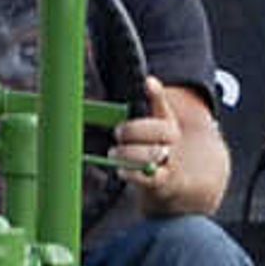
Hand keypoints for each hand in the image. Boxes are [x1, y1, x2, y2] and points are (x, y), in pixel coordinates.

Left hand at [115, 78, 183, 201]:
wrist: (171, 179)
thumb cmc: (148, 148)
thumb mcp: (142, 129)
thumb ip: (123, 118)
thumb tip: (92, 107)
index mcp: (166, 120)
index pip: (161, 103)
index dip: (156, 93)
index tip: (148, 83)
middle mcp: (172, 139)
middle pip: (160, 131)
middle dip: (134, 131)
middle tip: (117, 132)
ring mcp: (169, 160)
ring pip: (153, 155)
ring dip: (131, 154)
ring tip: (114, 153)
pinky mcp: (163, 182)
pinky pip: (149, 178)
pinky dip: (133, 175)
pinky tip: (121, 171)